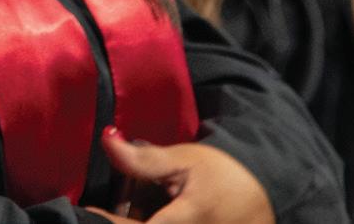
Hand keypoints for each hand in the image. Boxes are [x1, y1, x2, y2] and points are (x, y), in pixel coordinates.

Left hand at [99, 129, 273, 222]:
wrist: (266, 192)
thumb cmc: (225, 173)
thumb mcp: (184, 160)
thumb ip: (142, 159)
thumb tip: (106, 138)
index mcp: (186, 222)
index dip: (107, 221)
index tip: (87, 209)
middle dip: (122, 220)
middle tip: (109, 207)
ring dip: (138, 220)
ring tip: (134, 207)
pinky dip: (152, 222)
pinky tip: (150, 213)